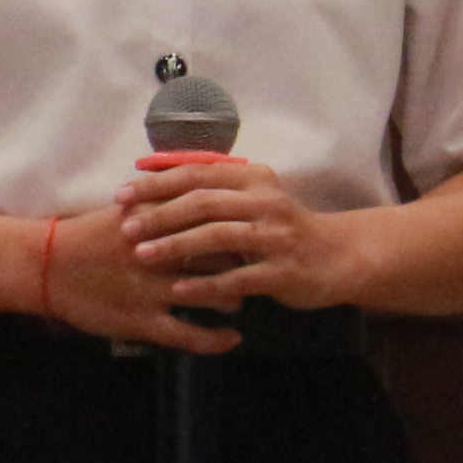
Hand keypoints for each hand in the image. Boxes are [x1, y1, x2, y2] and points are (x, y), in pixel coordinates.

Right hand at [30, 195, 245, 351]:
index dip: (235, 227)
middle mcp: (155, 253)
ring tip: (240, 301)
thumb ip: (162, 202)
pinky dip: (216, 339)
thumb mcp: (126, 210)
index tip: (248, 232)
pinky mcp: (141, 321)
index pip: (210, 218)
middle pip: (219, 255)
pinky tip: (233, 339)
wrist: (45, 266)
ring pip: (210, 294)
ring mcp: (149, 289)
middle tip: (251, 268)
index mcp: (152, 220)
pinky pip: (189, 335)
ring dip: (233, 298)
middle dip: (241, 263)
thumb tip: (202, 195)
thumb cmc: (87, 237)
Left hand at [111, 154, 351, 310]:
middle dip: (160, 214)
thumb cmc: (283, 227)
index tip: (122, 194)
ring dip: (176, 246)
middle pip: (203, 203)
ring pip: (217, 237)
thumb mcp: (255, 197)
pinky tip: (178, 291)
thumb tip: (156, 171)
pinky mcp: (283, 271)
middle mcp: (265, 202)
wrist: (339, 255)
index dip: (157, 182)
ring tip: (142, 255)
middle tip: (126, 226)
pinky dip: (205, 284)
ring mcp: (276, 237)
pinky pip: (238, 278)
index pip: (197, 174)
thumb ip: (214, 186)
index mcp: (253, 179)